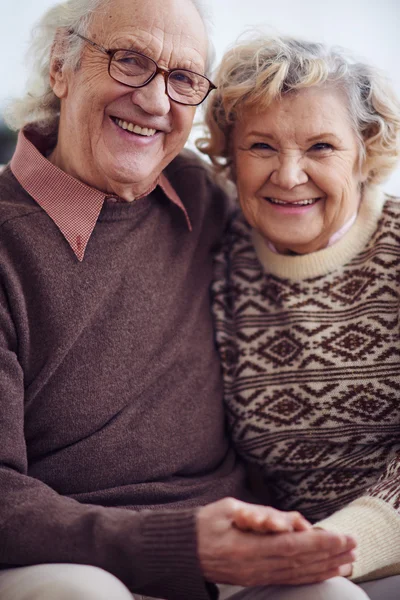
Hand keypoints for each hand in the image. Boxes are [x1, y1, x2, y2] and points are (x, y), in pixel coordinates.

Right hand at [196, 498, 356, 586]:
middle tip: (353, 546)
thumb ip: (261, 514)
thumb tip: (288, 521)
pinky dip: (309, 576)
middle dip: (329, 554)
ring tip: (347, 561)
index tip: (340, 536)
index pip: (290, 546)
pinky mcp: (254, 579)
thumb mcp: (229, 508)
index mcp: (246, 547)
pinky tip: (323, 572)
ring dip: (324, 568)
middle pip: (299, 562)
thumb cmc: (204, 523)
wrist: (182, 550)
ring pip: (296, 574)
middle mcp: (253, 566)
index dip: (318, 543)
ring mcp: (254, 576)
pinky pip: (287, 579)